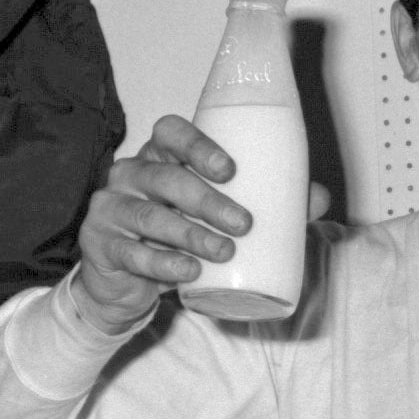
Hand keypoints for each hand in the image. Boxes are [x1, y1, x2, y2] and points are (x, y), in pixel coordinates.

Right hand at [72, 116, 252, 330]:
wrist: (127, 285)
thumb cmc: (178, 241)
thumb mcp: (218, 221)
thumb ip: (268, 207)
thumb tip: (319, 197)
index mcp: (161, 158)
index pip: (170, 132)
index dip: (198, 145)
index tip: (231, 170)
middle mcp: (131, 174)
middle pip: (166, 176)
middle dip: (208, 200)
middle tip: (244, 224)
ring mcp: (111, 208)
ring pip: (150, 215)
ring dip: (190, 234)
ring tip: (224, 252)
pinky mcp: (100, 243)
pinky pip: (131, 251)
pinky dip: (162, 263)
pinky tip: (188, 271)